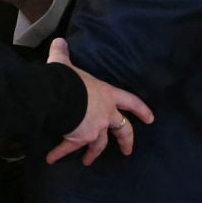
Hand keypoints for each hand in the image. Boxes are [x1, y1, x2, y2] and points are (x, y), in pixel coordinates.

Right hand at [45, 38, 153, 165]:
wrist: (59, 96)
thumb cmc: (69, 79)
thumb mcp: (66, 64)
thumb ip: (63, 54)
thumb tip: (58, 42)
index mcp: (107, 95)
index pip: (130, 102)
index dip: (141, 110)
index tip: (150, 120)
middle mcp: (105, 114)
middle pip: (122, 129)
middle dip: (125, 141)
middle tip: (127, 151)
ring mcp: (93, 128)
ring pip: (98, 144)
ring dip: (93, 153)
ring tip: (88, 161)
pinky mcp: (78, 138)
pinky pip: (69, 147)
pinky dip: (60, 153)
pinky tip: (51, 158)